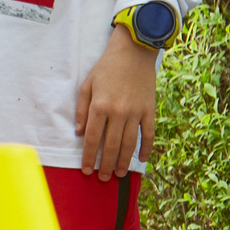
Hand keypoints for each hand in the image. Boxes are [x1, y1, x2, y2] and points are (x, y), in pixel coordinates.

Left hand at [74, 27, 158, 181]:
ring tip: (119, 174)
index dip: (89, 157)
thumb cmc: (106, 67)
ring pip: (129, 144)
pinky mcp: (149, 110)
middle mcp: (118, 112)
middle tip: (103, 178)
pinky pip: (149, 134)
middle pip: (111, 146)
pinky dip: (147, 149)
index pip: (93, 139)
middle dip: (106, 165)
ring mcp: (136, 112)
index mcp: (100, 106)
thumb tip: (80, 133)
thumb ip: (82, 110)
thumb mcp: (87, 85)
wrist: (134, 51)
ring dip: (124, 162)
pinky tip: (143, 160)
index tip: (87, 170)